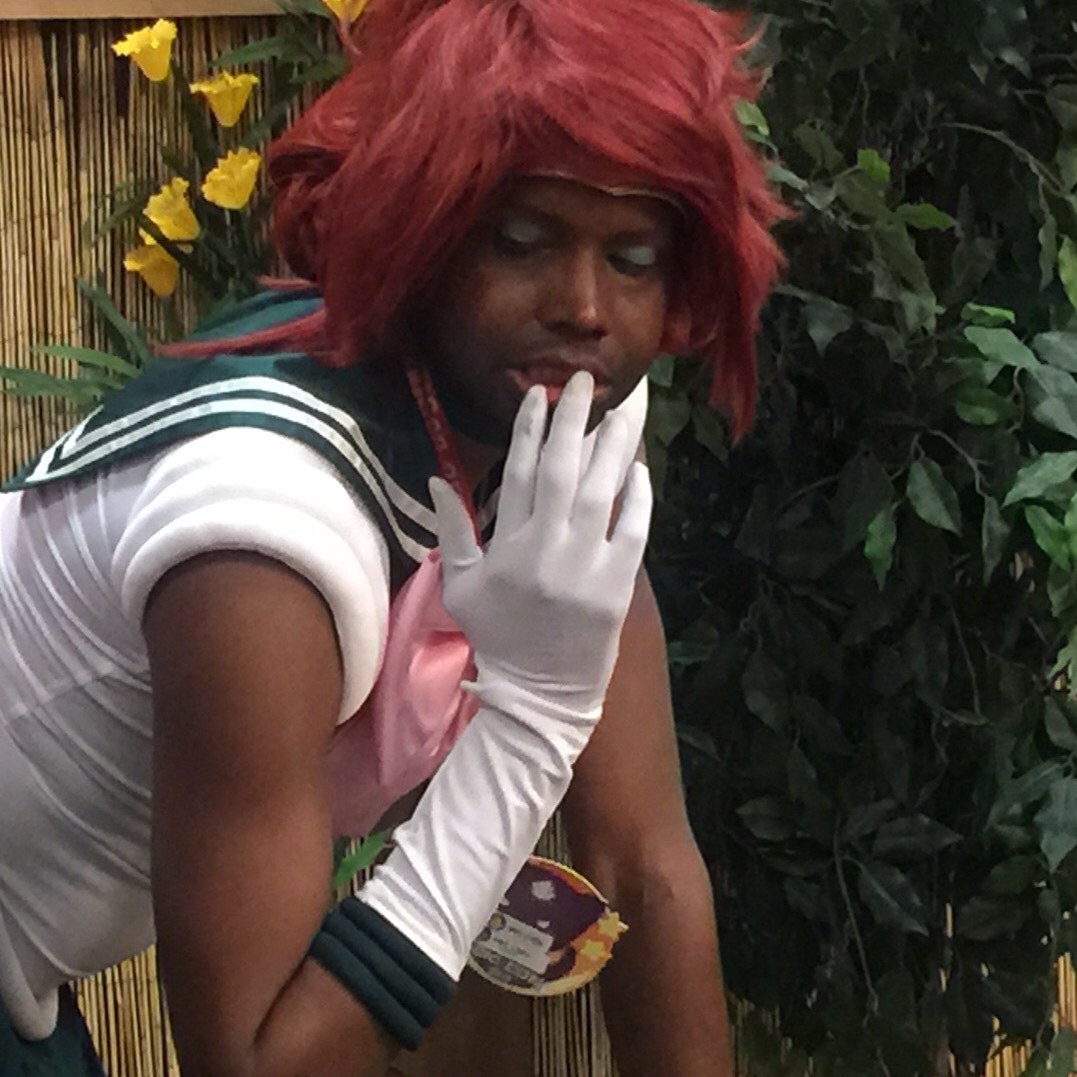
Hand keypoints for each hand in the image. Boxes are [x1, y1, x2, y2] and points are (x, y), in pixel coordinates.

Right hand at [423, 370, 651, 743]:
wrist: (538, 694)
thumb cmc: (498, 637)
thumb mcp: (461, 586)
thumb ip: (452, 530)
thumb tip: (437, 478)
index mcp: (506, 546)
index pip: (518, 472)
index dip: (529, 429)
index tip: (541, 394)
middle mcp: (544, 549)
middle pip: (560, 470)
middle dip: (573, 420)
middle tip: (585, 382)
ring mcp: (584, 567)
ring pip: (599, 491)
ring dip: (612, 446)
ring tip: (624, 408)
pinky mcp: (616, 586)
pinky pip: (633, 531)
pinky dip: (638, 498)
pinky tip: (640, 468)